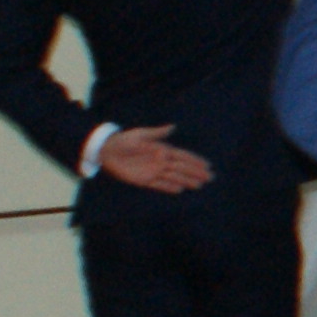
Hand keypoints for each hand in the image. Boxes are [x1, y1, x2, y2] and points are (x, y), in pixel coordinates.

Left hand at [93, 125, 214, 193]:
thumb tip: (172, 127)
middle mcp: (160, 161)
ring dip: (187, 181)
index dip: (195, 161)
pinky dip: (170, 187)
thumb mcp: (140, 134)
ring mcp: (153, 171)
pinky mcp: (144, 180)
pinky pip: (160, 185)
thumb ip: (157, 133)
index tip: (207, 165)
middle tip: (210, 177)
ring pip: (174, 177)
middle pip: (182, 168)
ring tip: (199, 185)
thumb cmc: (123, 140)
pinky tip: (180, 190)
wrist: (106, 151)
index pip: (183, 156)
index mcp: (162, 149)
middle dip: (196, 172)